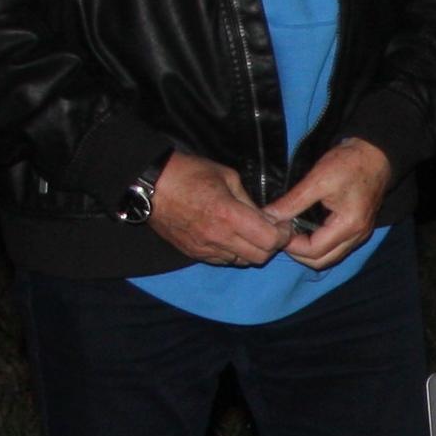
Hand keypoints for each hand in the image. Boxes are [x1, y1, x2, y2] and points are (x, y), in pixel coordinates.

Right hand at [149, 151, 292, 268]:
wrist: (152, 185)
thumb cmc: (189, 173)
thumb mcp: (227, 177)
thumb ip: (249, 200)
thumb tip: (265, 216)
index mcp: (229, 215)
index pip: (269, 240)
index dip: (283, 234)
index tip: (284, 225)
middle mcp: (219, 238)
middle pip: (260, 257)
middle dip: (271, 245)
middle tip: (270, 230)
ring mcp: (205, 249)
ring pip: (242, 262)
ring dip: (252, 250)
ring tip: (249, 233)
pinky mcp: (194, 254)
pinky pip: (223, 261)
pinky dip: (233, 253)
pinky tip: (230, 237)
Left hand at [271, 137, 392, 269]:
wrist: (376, 153)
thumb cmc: (349, 163)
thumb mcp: (318, 180)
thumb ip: (293, 202)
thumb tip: (268, 216)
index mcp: (348, 226)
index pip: (314, 251)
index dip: (292, 246)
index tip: (277, 231)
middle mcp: (357, 236)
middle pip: (322, 261)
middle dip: (299, 253)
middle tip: (282, 235)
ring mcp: (359, 235)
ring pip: (330, 256)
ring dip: (309, 250)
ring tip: (293, 232)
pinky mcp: (358, 229)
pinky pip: (336, 247)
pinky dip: (320, 244)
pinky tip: (307, 229)